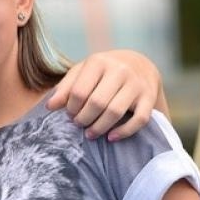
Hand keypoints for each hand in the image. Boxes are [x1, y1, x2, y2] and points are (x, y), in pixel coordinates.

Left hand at [45, 49, 161, 140]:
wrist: (139, 65)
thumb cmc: (102, 73)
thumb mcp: (82, 73)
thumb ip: (65, 88)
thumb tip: (49, 107)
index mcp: (99, 62)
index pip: (79, 92)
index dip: (71, 108)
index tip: (70, 115)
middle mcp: (120, 70)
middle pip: (97, 103)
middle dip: (84, 119)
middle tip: (79, 124)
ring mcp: (136, 84)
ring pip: (115, 112)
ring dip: (99, 128)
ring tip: (90, 134)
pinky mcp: (149, 97)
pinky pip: (139, 120)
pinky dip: (124, 132)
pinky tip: (111, 138)